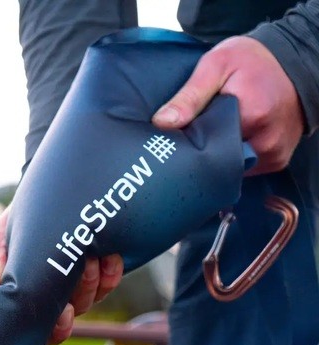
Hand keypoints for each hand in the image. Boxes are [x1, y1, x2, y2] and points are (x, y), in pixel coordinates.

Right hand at [0, 205, 122, 344]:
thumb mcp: (5, 232)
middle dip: (78, 298)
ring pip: (89, 299)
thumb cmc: (23, 217)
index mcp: (30, 295)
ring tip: (92, 257)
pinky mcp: (101, 272)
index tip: (64, 311)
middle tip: (81, 272)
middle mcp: (54, 296)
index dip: (56, 329)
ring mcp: (78, 285)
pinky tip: (111, 257)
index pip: (42, 328)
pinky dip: (111, 272)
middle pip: (70, 317)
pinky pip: (110, 283)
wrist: (49, 192)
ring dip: (93, 281)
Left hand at [152, 36, 304, 174]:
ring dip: (221, 156)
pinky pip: (248, 169)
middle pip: (220, 161)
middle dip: (206, 151)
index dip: (192, 143)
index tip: (182, 135)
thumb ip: (190, 95)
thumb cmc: (252, 61)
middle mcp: (266, 142)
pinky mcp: (277, 162)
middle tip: (198, 134)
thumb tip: (162, 123)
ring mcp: (273, 155)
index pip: (207, 146)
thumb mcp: (217, 65)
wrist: (294, 62)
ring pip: (233, 169)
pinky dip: (236, 159)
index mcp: (251, 116)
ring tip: (217, 135)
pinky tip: (233, 141)